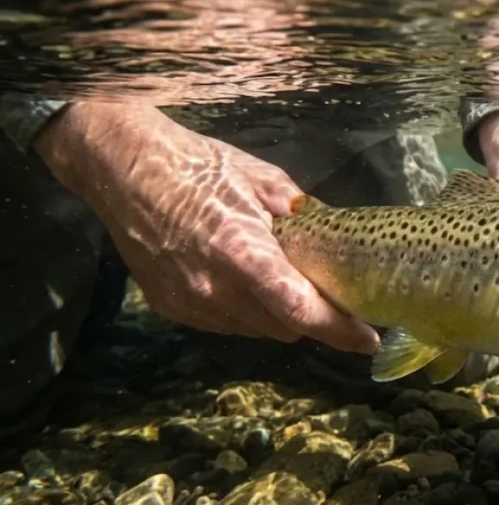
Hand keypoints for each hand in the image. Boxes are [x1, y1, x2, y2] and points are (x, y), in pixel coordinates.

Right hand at [33, 101, 378, 352]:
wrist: (123, 167)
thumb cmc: (199, 164)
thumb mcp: (263, 179)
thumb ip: (303, 217)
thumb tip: (338, 240)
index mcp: (243, 254)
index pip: (301, 311)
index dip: (340, 331)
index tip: (369, 340)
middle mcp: (215, 290)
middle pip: (284, 328)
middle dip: (312, 319)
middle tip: (330, 297)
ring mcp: (190, 303)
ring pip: (256, 330)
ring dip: (277, 316)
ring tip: (282, 282)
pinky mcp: (171, 308)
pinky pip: (225, 325)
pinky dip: (245, 313)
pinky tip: (243, 282)